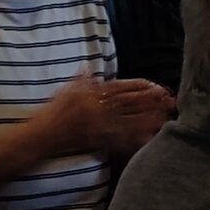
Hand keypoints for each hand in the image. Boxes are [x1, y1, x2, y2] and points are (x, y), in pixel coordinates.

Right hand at [30, 76, 174, 157]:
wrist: (39, 137)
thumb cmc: (50, 114)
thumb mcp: (64, 91)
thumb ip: (79, 80)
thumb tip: (88, 69)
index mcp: (90, 93)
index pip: (120, 87)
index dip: (139, 86)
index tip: (156, 86)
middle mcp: (97, 107)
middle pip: (128, 103)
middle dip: (150, 101)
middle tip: (170, 100)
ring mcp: (98, 125)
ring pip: (128, 120)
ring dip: (148, 119)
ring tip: (166, 117)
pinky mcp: (98, 140)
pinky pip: (119, 140)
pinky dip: (134, 139)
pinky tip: (149, 139)